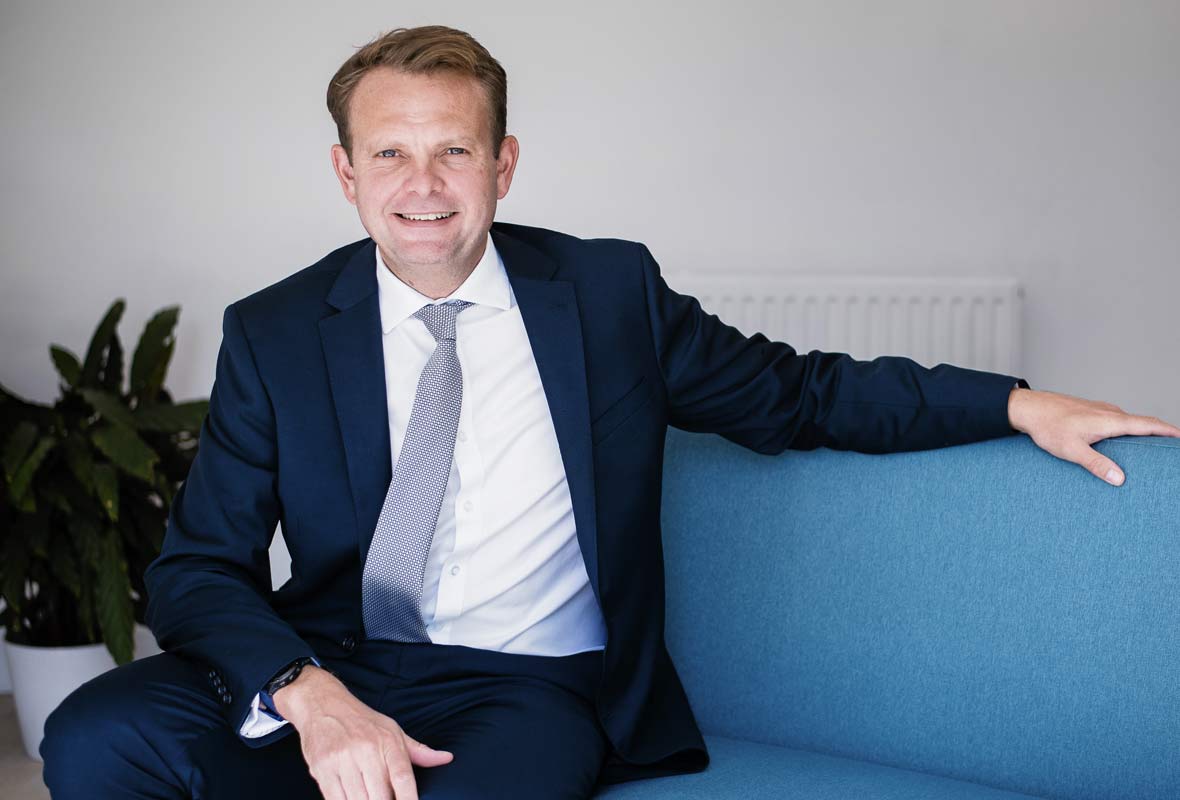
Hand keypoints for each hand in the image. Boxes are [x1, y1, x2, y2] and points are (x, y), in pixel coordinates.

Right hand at [273, 665, 452, 799]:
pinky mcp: (322, 769)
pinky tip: (352, 798)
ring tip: (370, 797)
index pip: (402, 777)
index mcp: (388, 741)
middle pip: (380, 796)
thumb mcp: (393, 730)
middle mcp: (366, 750)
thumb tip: (447, 759)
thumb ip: (419, 751)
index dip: (408, 799)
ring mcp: (342, 760)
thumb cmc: (362, 721)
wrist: (323, 704)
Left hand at [1007, 388, 1179, 485]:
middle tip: (1171, 451)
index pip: (1149, 425)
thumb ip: (1097, 464)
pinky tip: (1122, 442)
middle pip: (1143, 424)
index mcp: (1111, 420)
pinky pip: (1116, 421)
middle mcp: (1110, 412)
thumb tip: (1120, 479)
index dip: (1169, 432)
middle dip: (1160, 435)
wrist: (1029, 408)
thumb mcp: (1072, 450)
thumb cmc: (1048, 427)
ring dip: (1143, 433)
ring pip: (1129, 422)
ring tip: (1152, 449)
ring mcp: (1101, 410)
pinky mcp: (1091, 411)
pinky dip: (1127, 430)